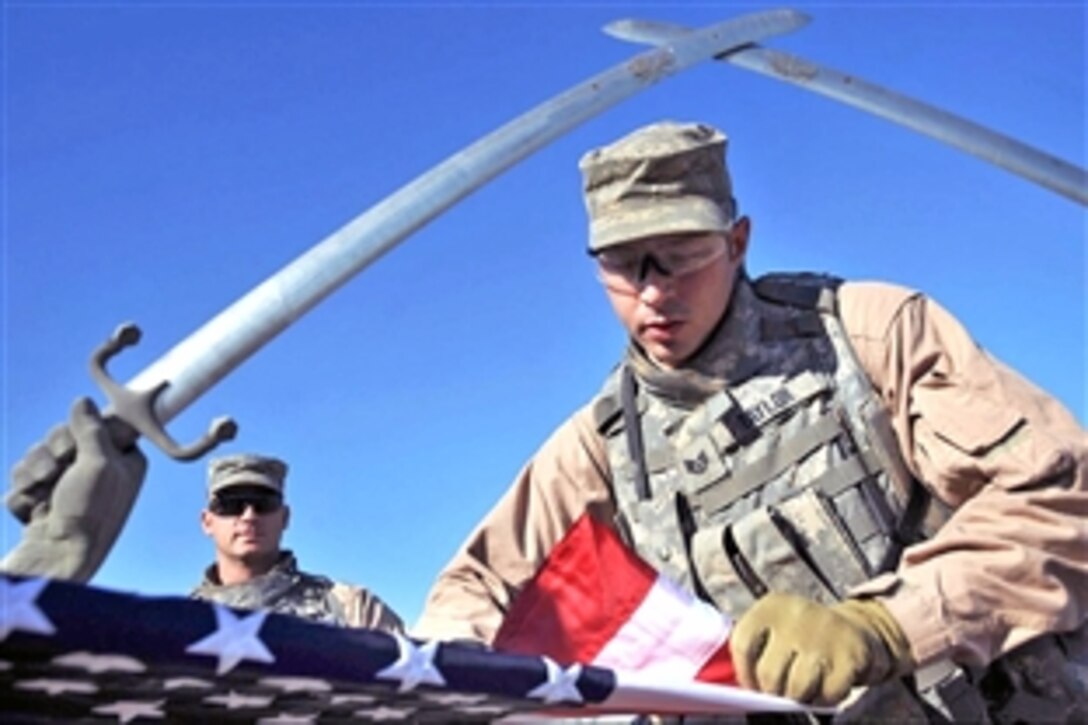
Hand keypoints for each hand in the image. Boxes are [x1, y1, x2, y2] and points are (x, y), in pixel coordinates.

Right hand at [2, 398, 146, 581]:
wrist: (54, 563)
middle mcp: (100, 472)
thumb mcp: (99, 463)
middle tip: (60, 472)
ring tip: (42, 494)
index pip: (101, 423)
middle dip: (54, 451)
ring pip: (38, 455)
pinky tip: (32, 512)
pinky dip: (23, 493)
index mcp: (125, 461)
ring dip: (34, 472)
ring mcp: (69, 487)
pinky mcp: (43, 501)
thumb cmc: (88, 514)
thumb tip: (82, 400)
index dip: (84, 429)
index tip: (80, 445)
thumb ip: (91, 428)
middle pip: (65, 434)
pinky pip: (23, 479)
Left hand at [730, 592, 912, 704]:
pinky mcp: (850, 656)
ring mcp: (824, 634)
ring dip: (799, 697)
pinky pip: (827, 695)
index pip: (743, 644)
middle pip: (768, 674)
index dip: (744, 673)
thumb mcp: (776, 627)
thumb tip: (740, 687)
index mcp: (771, 606)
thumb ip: (755, 647)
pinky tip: (825, 685)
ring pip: (796, 688)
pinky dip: (824, 699)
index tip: (751, 685)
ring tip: (804, 686)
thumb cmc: (803, 634)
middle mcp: (796, 615)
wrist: (855, 627)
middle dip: (773, 691)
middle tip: (782, 687)